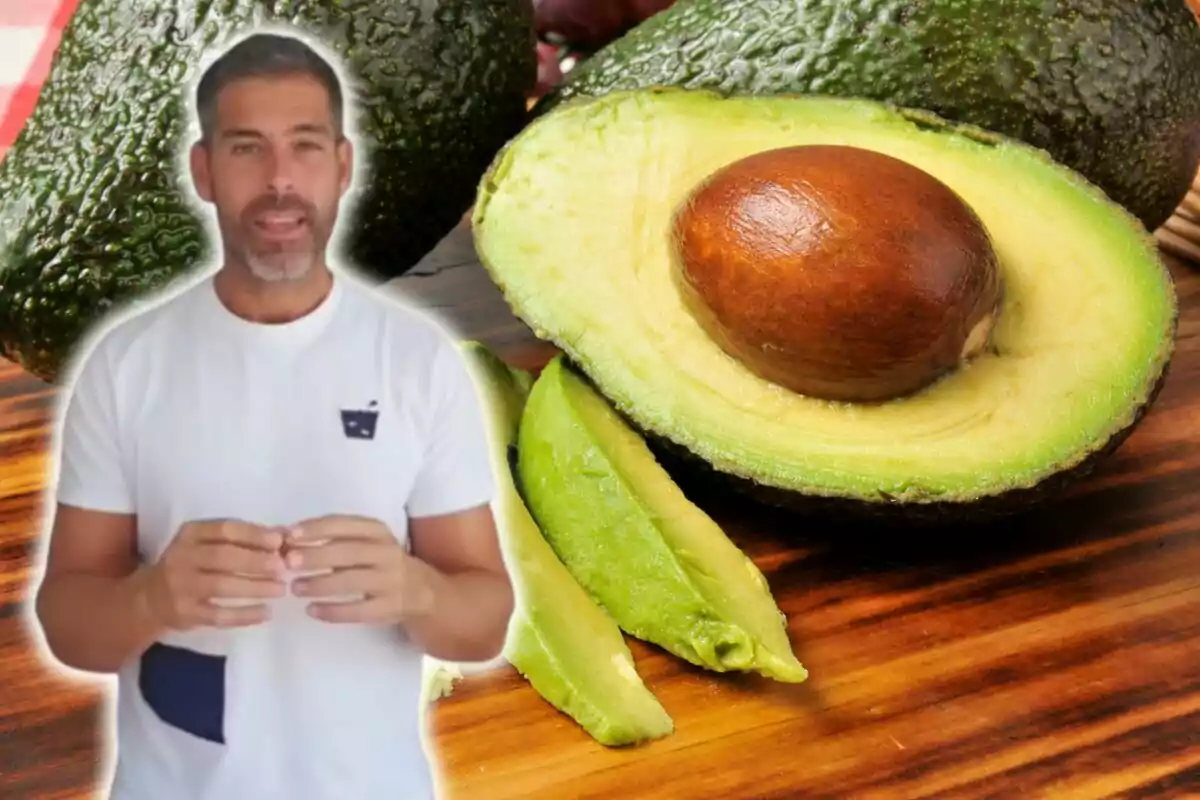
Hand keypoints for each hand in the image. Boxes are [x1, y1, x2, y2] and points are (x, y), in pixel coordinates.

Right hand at [140, 520, 286, 630]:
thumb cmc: (191, 564)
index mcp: (190, 534)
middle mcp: (181, 558)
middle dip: (256, 562)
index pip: (224, 529)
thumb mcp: (207, 543)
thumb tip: (284, 536)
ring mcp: (181, 587)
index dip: (253, 534)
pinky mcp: (185, 614)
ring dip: (254, 587)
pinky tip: (265, 612)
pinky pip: (218, 615)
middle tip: (283, 567)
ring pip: (221, 586)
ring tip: (280, 589)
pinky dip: (244, 615)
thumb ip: (242, 538)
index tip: (278, 541)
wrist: (150, 598)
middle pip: (223, 557)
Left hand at [284, 515, 433, 623]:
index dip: (316, 528)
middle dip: (316, 556)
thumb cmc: (380, 561)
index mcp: (378, 530)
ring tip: (295, 588)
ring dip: (320, 584)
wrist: (423, 591)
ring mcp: (391, 580)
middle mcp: (387, 552)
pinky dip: (333, 611)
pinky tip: (312, 610)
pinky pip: (359, 610)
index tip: (289, 535)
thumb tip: (286, 537)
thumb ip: (332, 538)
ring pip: (352, 581)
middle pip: (348, 552)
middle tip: (288, 562)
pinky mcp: (390, 607)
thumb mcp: (365, 541)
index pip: (345, 524)